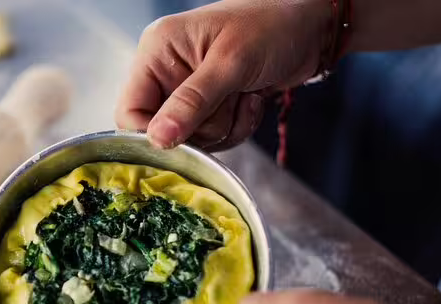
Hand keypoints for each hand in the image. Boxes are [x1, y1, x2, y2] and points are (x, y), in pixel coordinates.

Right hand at [115, 0, 330, 149]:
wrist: (311, 28)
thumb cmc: (271, 27)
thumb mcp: (230, 63)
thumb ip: (191, 102)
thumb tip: (157, 138)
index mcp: (157, 51)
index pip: (129, 110)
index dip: (151, 132)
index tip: (182, 138)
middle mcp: (166, 72)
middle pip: (162, 131)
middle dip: (201, 126)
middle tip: (228, 98)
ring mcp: (189, 91)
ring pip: (191, 138)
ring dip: (224, 125)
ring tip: (244, 93)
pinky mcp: (210, 106)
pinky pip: (213, 138)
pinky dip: (237, 126)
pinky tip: (250, 98)